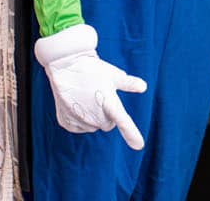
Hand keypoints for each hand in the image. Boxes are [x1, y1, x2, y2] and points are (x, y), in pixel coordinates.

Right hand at [34, 25, 146, 148]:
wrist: (66, 64)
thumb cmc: (92, 69)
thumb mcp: (113, 74)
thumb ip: (129, 83)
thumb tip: (143, 87)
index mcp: (108, 102)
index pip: (123, 121)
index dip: (131, 134)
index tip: (139, 145)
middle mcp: (94, 114)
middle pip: (107, 125)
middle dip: (106, 115)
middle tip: (100, 97)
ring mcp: (78, 119)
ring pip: (92, 127)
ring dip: (92, 117)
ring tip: (86, 97)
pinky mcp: (66, 122)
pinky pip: (78, 127)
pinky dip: (79, 119)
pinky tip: (76, 103)